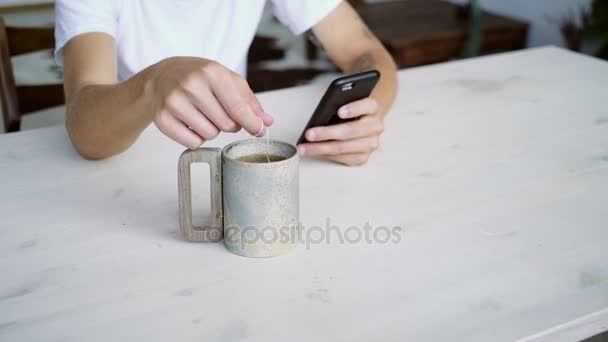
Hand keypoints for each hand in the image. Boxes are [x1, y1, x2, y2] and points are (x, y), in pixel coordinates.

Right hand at [149, 57, 272, 148]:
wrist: (161, 77)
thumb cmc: (199, 78)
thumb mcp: (227, 79)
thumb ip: (249, 101)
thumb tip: (266, 122)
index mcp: (211, 72)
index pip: (238, 108)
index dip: (252, 124)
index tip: (259, 131)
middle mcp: (191, 85)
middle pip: (226, 125)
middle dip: (229, 124)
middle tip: (219, 112)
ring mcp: (174, 102)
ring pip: (210, 135)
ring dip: (211, 130)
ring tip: (202, 114)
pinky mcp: (162, 119)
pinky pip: (192, 143)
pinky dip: (196, 138)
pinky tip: (190, 122)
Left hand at [297, 98, 383, 165]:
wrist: (364, 122)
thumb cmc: (351, 110)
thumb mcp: (348, 102)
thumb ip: (340, 103)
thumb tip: (322, 114)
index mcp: (373, 108)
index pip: (367, 106)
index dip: (354, 109)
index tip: (339, 111)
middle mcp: (375, 126)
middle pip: (350, 131)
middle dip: (327, 133)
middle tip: (309, 134)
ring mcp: (371, 144)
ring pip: (343, 148)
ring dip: (320, 148)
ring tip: (304, 147)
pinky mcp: (363, 157)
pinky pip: (342, 158)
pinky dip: (325, 155)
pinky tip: (313, 152)